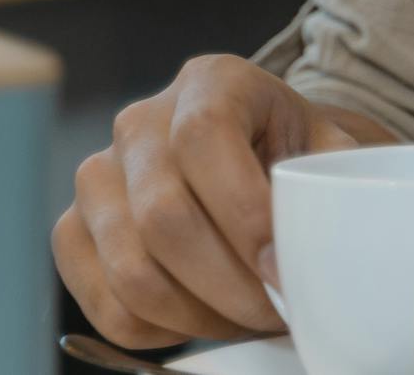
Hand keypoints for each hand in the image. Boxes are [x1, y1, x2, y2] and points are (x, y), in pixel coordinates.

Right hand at [54, 54, 365, 347]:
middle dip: (228, 285)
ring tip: (246, 320)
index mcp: (210, 83)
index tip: (282, 268)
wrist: (247, 150)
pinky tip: (204, 320)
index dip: (244, 213)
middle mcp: (140, 123)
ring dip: (198, 316)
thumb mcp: (325, 143)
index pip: (205, 139)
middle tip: (274, 312)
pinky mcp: (71, 231)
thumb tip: (341, 240)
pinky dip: (161, 330)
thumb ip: (338, 178)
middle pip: (163, 218)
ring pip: (132, 272)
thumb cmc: (290, 150)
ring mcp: (97, 178)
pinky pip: (105, 304)